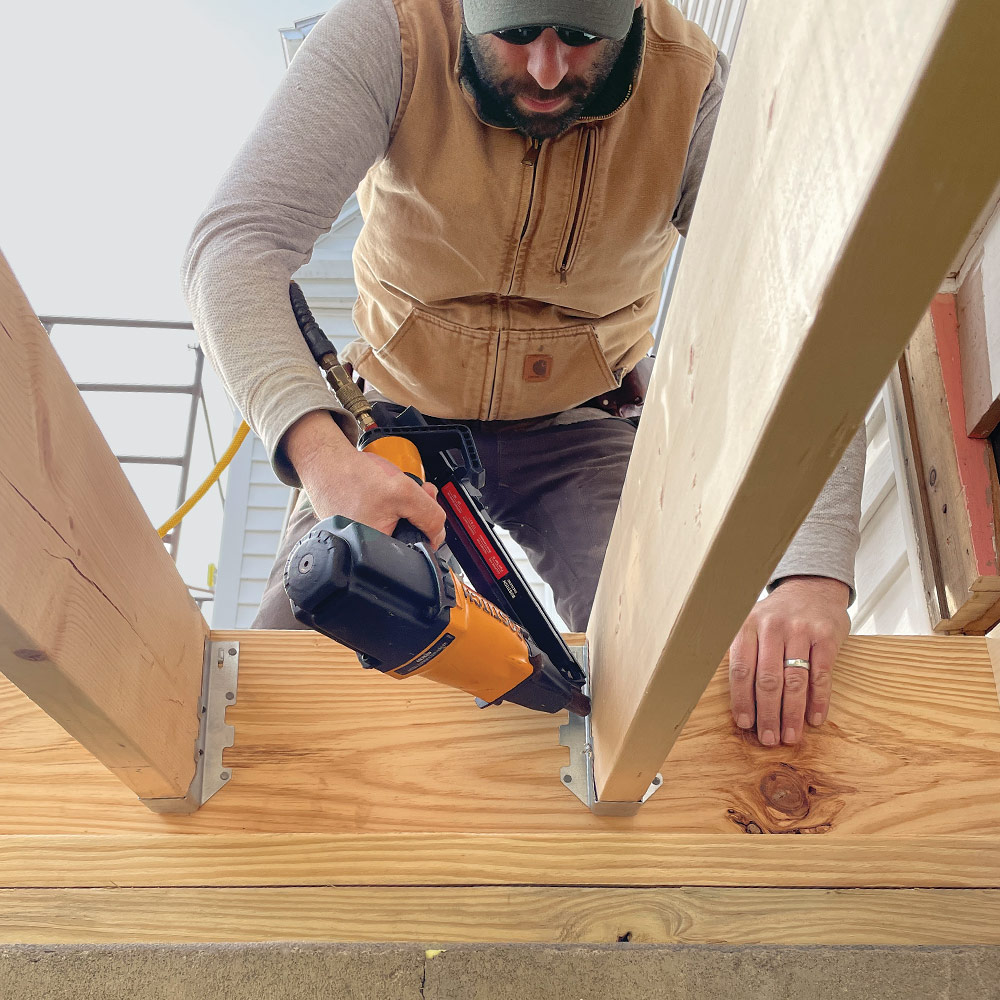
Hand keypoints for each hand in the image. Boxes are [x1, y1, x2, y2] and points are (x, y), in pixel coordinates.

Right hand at [282, 410, 446, 547]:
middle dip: (418, 515)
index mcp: (376, 552)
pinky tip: (383, 492)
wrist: (324, 460)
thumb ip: (429, 515)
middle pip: (408, 538)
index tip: (426, 512)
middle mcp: (365, 551)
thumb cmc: (353, 476)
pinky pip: (382, 519)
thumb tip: (438, 534)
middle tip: (418, 493)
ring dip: (406, 507)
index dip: (428, 530)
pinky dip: (389, 506)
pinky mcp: (354, 527)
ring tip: (399, 489)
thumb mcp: (404, 492)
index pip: (416, 551)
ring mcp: (358, 538)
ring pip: (396, 527)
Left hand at [729, 576, 849, 745]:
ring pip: (794, 681)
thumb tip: (737, 700)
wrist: (812, 588)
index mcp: (748, 626)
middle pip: (768, 680)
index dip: (742, 700)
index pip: (741, 670)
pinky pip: (821, 675)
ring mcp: (801, 631)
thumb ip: (744, 653)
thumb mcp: (752, 624)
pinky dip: (818, 700)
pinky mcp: (826, 637)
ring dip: (792, 714)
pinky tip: (814, 719)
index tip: (744, 724)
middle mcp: (772, 627)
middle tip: (769, 739)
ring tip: (790, 736)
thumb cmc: (777, 616)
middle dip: (767, 714)